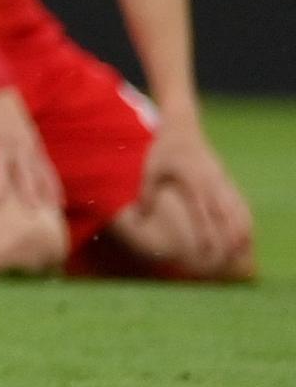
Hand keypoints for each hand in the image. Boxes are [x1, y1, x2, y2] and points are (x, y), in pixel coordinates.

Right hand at [0, 86, 62, 217]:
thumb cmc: (7, 108)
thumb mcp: (24, 128)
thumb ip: (26, 146)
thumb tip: (25, 165)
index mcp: (33, 144)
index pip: (47, 170)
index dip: (53, 188)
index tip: (59, 205)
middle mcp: (22, 146)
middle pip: (30, 175)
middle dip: (34, 194)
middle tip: (35, 214)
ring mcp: (3, 142)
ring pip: (4, 171)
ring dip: (0, 190)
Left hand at [138, 118, 257, 271]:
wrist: (182, 128)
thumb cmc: (162, 150)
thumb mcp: (150, 169)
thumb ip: (147, 193)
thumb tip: (140, 217)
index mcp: (192, 180)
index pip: (202, 212)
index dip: (207, 233)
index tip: (207, 251)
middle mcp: (211, 181)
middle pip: (225, 215)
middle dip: (227, 237)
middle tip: (228, 258)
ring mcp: (222, 180)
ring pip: (237, 209)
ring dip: (240, 230)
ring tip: (242, 251)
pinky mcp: (227, 179)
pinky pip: (240, 202)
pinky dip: (245, 218)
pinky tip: (246, 234)